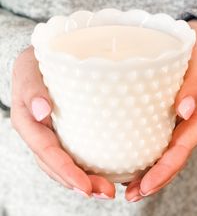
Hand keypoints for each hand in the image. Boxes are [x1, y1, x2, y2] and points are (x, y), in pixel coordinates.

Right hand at [11, 46, 114, 198]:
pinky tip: (107, 170)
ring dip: (87, 179)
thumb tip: (41, 111)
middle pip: (57, 166)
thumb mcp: (29, 71)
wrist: (42, 62)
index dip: (65, 171)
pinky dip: (89, 165)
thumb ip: (31, 90)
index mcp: (28, 123)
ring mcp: (53, 134)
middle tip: (107, 193)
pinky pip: (75, 152)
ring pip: (67, 164)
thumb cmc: (35, 65)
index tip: (86, 187)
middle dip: (80, 183)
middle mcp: (40, 134)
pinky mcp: (65, 131)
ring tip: (110, 189)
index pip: (46, 152)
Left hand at [124, 19, 196, 201]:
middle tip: (131, 194)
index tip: (146, 184)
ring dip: (146, 172)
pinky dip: (143, 152)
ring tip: (126, 188)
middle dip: (153, 178)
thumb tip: (183, 110)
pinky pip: (155, 137)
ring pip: (162, 151)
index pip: (182, 148)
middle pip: (171, 157)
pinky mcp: (164, 114)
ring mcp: (176, 120)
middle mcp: (187, 122)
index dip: (166, 168)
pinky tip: (127, 160)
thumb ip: (196, 85)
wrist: (195, 44)